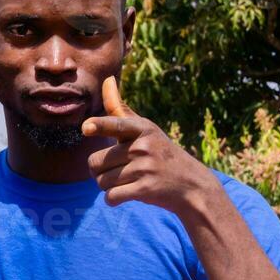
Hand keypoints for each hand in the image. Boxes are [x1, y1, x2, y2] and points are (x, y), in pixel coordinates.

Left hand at [83, 75, 218, 213]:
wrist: (192, 185)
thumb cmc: (161, 155)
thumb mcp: (146, 130)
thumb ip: (121, 109)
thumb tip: (107, 80)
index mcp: (142, 129)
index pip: (116, 124)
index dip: (99, 126)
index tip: (87, 127)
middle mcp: (143, 146)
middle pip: (96, 162)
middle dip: (100, 171)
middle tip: (120, 170)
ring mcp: (145, 168)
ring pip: (102, 181)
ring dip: (108, 186)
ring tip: (128, 181)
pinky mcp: (145, 189)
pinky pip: (111, 196)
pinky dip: (113, 200)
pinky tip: (126, 194)